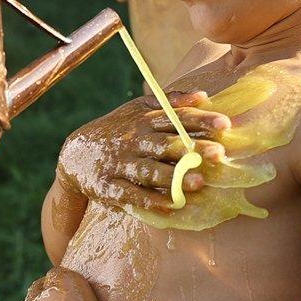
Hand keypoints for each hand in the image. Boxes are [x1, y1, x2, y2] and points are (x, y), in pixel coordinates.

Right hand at [57, 90, 230, 210]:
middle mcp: (133, 141)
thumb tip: (202, 95)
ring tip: (200, 182)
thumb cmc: (118, 129)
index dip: (200, 120)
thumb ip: (169, 102)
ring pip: (150, 170)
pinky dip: (150, 201)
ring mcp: (120, 164)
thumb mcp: (138, 109)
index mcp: (143, 121)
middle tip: (219, 153)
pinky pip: (131, 194)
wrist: (74, 154)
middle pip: (166, 144)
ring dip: (175, 177)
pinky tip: (171, 206)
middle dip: (192, 148)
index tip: (225, 124)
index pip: (175, 118)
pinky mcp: (109, 186)